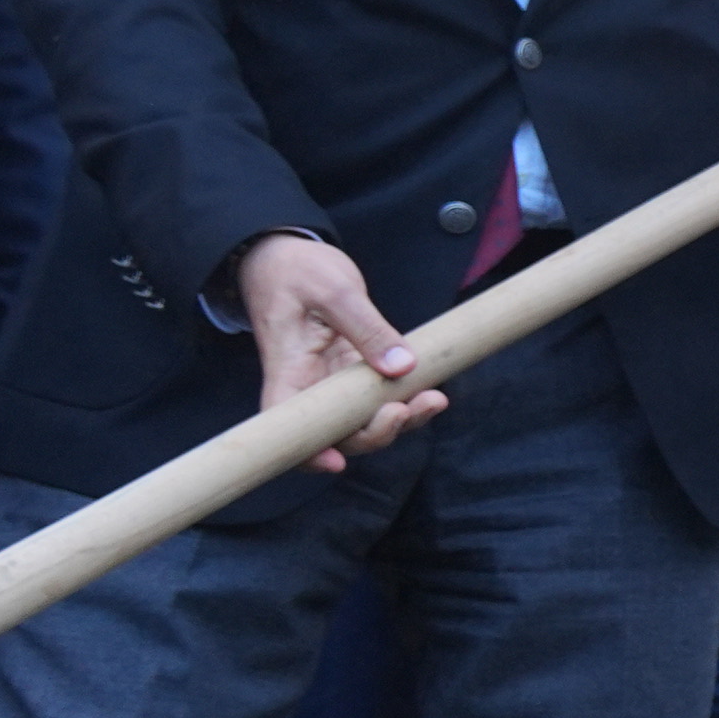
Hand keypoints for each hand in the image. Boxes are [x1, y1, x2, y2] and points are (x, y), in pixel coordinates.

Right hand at [232, 235, 439, 463]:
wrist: (285, 255)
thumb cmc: (297, 270)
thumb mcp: (334, 290)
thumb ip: (367, 328)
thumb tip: (402, 367)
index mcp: (288, 368)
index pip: (287, 423)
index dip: (308, 452)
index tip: (338, 462)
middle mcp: (307, 383)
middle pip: (336, 431)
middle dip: (376, 433)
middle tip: (412, 408)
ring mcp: (330, 380)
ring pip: (361, 419)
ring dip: (399, 419)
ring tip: (433, 400)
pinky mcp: (350, 371)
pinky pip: (376, 397)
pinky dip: (403, 400)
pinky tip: (430, 391)